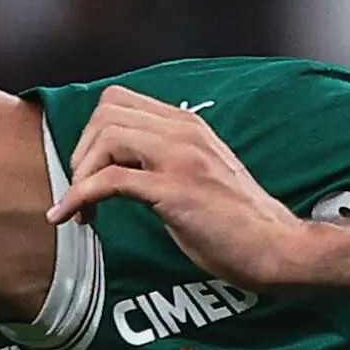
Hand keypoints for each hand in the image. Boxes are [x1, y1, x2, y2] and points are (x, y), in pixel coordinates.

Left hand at [50, 88, 330, 293]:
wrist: (277, 249)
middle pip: (106, 112)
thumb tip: (122, 172)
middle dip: (82, 152)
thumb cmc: (240, 225)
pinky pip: (109, 181)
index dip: (93, 133)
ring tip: (81, 207)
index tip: (90, 170)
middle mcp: (184, 132)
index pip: (120, 101)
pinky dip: (80, 197)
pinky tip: (72, 217)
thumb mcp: (200, 178)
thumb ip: (166, 164)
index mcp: (189, 126)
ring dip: (81, 172)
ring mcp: (181, 158)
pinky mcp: (175, 190)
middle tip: (82, 190)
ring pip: (105, 136)